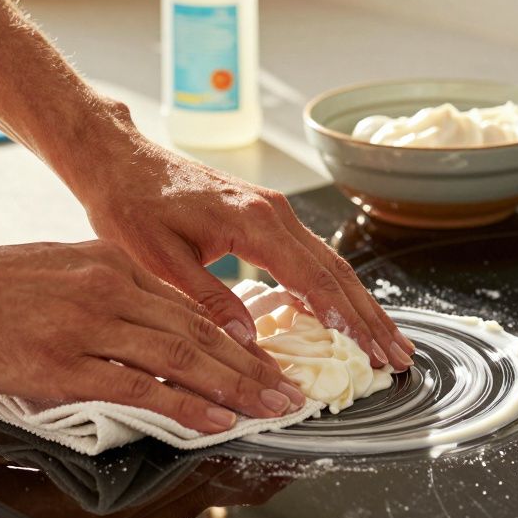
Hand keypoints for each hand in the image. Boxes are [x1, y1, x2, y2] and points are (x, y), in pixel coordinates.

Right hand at [0, 240, 306, 432]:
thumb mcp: (54, 271)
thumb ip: (100, 294)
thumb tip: (136, 331)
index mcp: (109, 264)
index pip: (188, 305)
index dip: (233, 338)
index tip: (262, 361)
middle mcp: (109, 288)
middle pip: (199, 331)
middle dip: (251, 366)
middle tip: (288, 391)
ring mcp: (88, 325)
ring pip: (181, 357)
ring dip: (235, 387)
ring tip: (271, 409)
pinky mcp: (63, 362)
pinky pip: (140, 386)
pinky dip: (186, 405)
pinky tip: (215, 419)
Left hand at [73, 129, 414, 371]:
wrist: (120, 161)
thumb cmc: (131, 206)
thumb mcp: (160, 261)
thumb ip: (209, 299)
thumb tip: (250, 339)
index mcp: (253, 222)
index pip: (313, 278)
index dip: (346, 319)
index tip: (371, 351)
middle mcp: (273, 213)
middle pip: (336, 271)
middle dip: (369, 316)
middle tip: (398, 355)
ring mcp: (273, 211)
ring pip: (329, 262)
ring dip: (359, 303)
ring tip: (385, 340)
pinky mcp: (265, 215)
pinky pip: (310, 255)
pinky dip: (333, 286)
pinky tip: (345, 312)